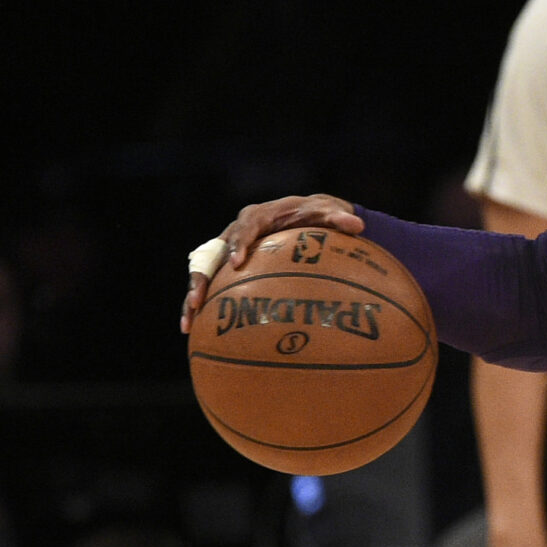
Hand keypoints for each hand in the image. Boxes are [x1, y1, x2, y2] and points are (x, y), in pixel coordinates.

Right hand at [180, 194, 363, 330]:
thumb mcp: (329, 214)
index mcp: (257, 216)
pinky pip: (211, 286)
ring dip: (194, 296)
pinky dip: (202, 307)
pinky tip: (195, 332)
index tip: (236, 263)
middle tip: (199, 299)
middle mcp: (237, 231)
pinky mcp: (228, 267)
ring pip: (204, 271)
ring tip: (188, 323)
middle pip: (213, 252)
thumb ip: (340, 219)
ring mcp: (229, 250)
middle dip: (203, 276)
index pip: (244, 227)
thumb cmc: (316, 216)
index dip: (237, 244)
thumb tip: (358, 226)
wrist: (304, 216)